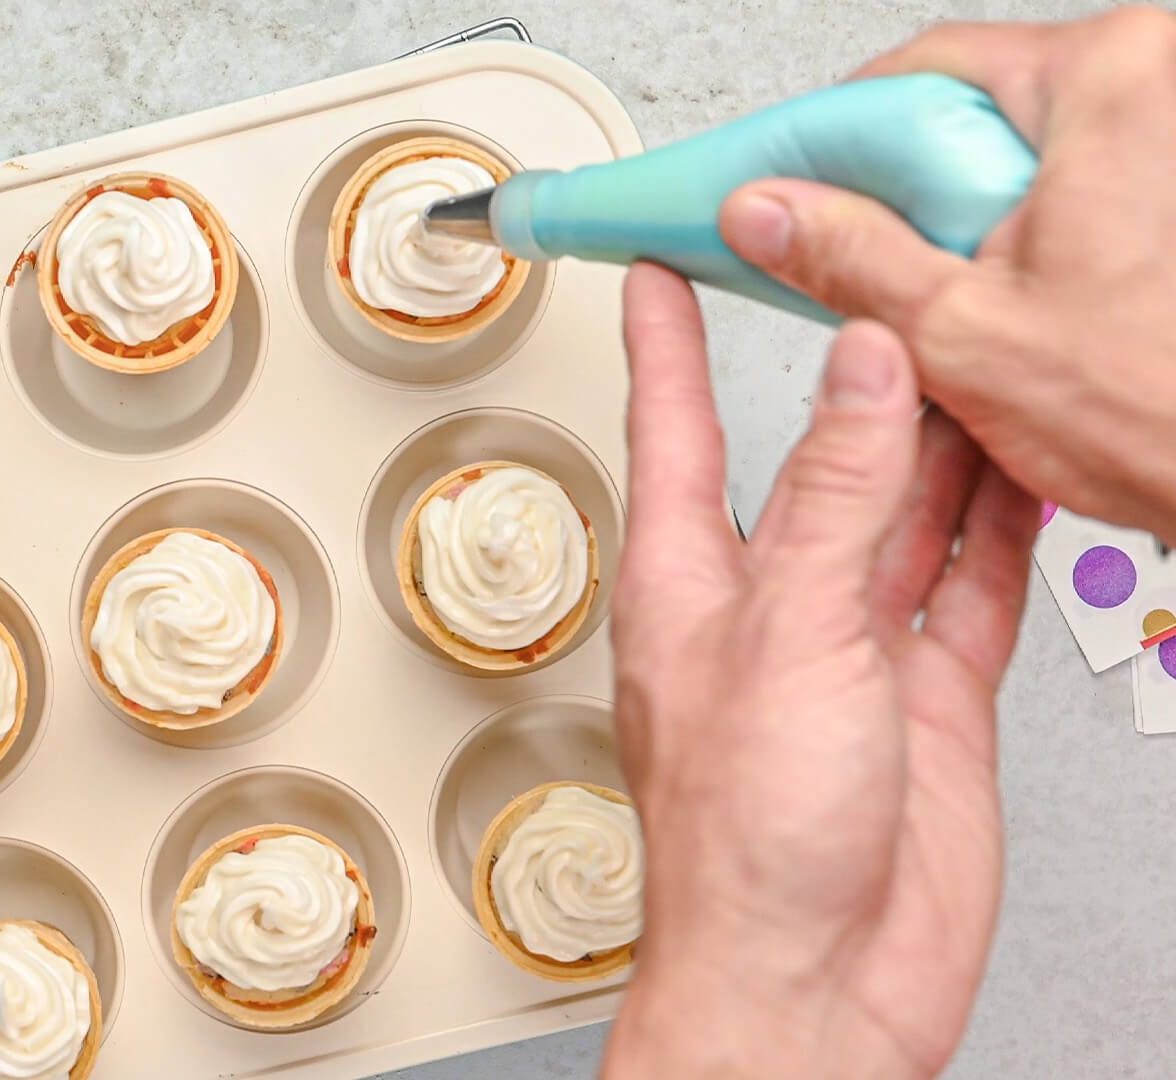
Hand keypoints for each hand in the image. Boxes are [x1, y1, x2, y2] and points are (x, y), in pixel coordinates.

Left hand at [600, 265, 1036, 1077]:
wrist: (815, 984)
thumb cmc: (744, 846)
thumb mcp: (787, 636)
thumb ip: (835, 500)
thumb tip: (864, 371)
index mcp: (690, 583)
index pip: (677, 430)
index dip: (669, 345)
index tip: (663, 270)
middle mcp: (769, 605)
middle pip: (816, 460)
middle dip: (851, 380)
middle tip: (889, 289)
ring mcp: (853, 650)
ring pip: (906, 513)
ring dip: (941, 442)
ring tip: (976, 357)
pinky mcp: (925, 700)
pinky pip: (969, 588)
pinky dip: (1000, 530)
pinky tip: (1021, 475)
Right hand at [715, 6, 1175, 538]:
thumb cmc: (1173, 407)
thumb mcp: (962, 333)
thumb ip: (847, 258)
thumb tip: (766, 212)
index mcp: (1112, 78)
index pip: (918, 71)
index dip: (832, 142)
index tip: (788, 193)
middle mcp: (1161, 84)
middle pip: (971, 113)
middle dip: (910, 196)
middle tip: (881, 273)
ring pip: (1021, 156)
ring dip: (970, 227)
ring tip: (965, 306)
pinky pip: (1078, 185)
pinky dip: (1030, 240)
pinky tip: (1020, 305)